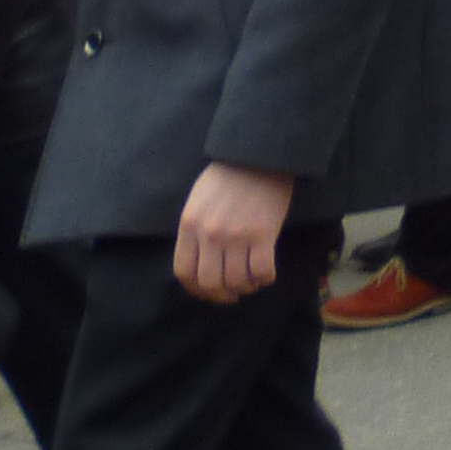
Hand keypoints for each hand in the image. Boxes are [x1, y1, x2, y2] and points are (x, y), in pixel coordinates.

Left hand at [173, 162, 296, 303]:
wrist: (259, 154)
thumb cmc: (227, 176)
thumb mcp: (198, 201)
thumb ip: (194, 231)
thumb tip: (200, 263)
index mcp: (190, 225)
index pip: (184, 272)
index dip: (196, 290)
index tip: (208, 292)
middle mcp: (210, 234)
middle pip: (210, 283)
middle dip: (221, 295)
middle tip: (232, 294)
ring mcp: (237, 235)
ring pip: (237, 281)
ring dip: (245, 288)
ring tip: (250, 282)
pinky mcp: (263, 234)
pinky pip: (262, 271)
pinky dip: (264, 279)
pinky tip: (266, 274)